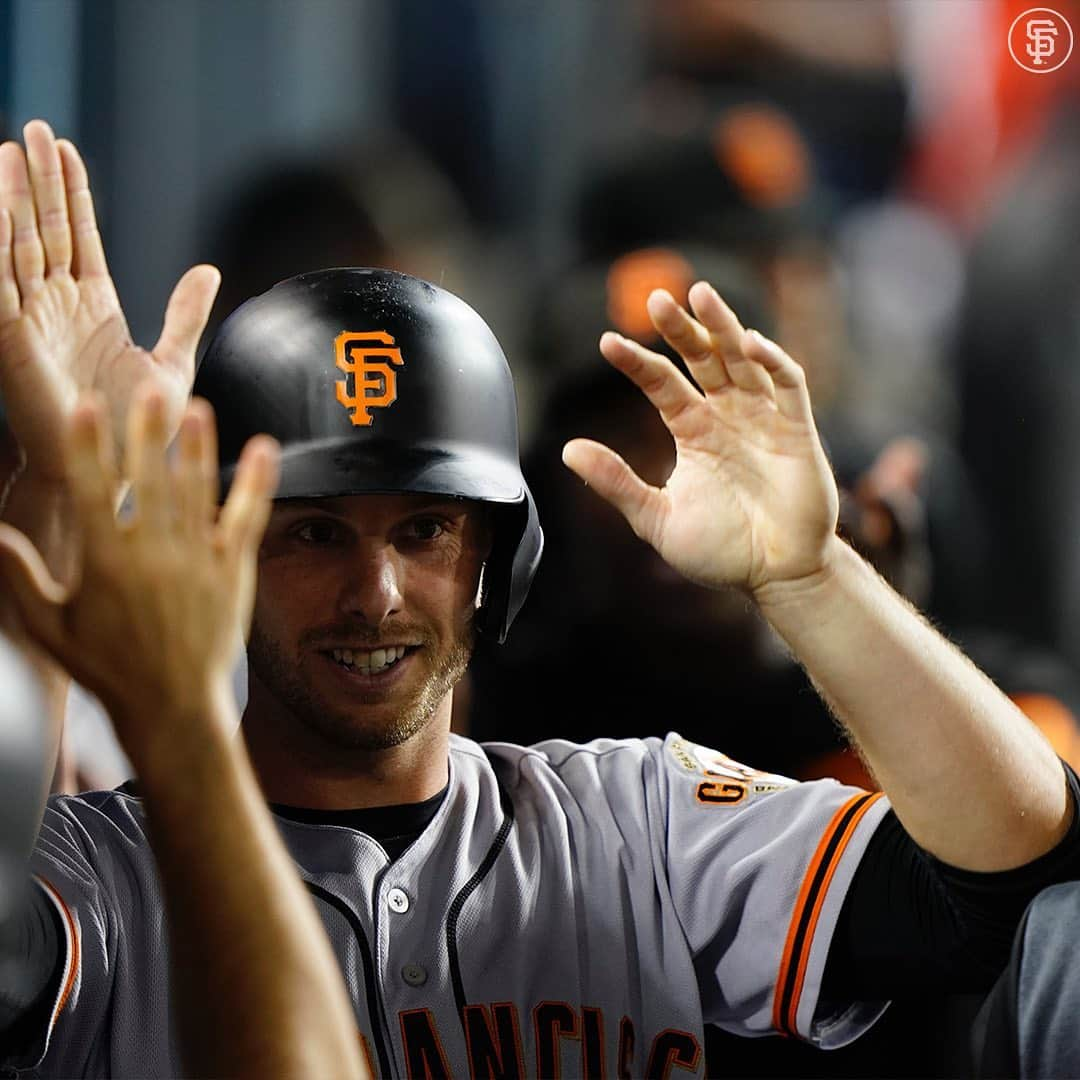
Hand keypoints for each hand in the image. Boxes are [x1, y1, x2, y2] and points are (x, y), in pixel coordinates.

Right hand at [0, 120, 218, 482]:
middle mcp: (57, 308)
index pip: (76, 237)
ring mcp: (32, 321)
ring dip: (13, 199)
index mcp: (93, 308)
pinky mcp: (12, 340)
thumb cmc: (140, 426)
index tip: (67, 150)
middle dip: (40, 181)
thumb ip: (185, 314)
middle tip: (34, 130)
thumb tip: (206, 270)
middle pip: (45, 230)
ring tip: (12, 150)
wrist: (118, 470)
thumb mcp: (171, 361)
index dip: (72, 195)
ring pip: (18, 246)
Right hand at [0, 385, 277, 754]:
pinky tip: (265, 449)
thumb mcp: (50, 627)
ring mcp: (197, 562)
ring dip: (199, 447)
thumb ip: (19, 575)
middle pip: (149, 481)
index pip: (91, 492)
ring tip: (199, 406)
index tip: (87, 405)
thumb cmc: (107, 667)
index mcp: (105, 564)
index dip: (88, 446)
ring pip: (197, 492)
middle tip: (151, 386)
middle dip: (149, 431)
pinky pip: (247, 518)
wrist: (172, 704)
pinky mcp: (232, 570)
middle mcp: (153, 557)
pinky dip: (257, 482)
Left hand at [562, 281, 837, 595]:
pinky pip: (788, 385)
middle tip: (654, 300)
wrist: (774, 577)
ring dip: (723, 326)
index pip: (662, 385)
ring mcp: (762, 419)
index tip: (607, 343)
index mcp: (693, 432)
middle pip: (702, 359)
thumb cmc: (720, 550)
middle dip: (681, 329)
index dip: (637, 362)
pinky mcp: (797, 431)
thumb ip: (616, 483)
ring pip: (742, 360)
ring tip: (699, 294)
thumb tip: (568, 450)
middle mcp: (727, 416)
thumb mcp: (656, 518)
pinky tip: (749, 344)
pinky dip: (772, 360)